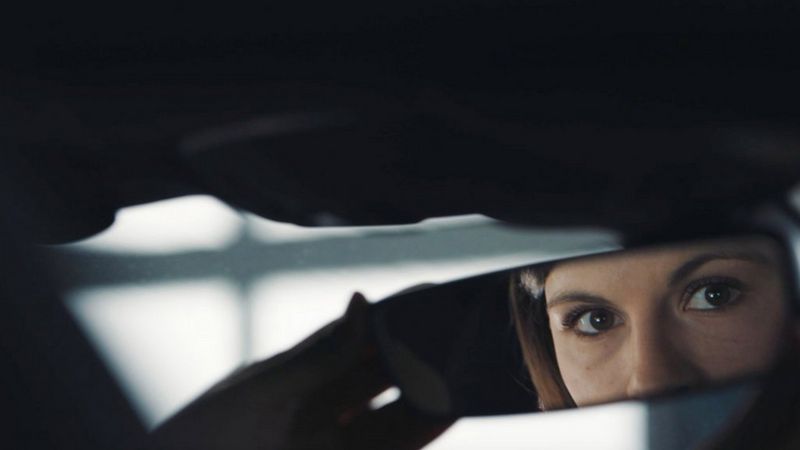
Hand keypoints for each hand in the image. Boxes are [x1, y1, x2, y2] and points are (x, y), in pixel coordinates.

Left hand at [150, 293, 453, 449]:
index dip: (395, 316)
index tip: (433, 294)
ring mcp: (332, 440)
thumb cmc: (204, 437)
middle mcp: (322, 405)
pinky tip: (442, 415)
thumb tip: (361, 301)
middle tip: (466, 333)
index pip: (359, 336)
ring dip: (430, 395)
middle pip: (384, 375)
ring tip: (468, 372)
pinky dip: (419, 431)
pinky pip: (391, 447)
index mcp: (301, 373)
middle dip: (424, 355)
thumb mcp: (263, 391)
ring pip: (395, 415)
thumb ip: (320, 354)